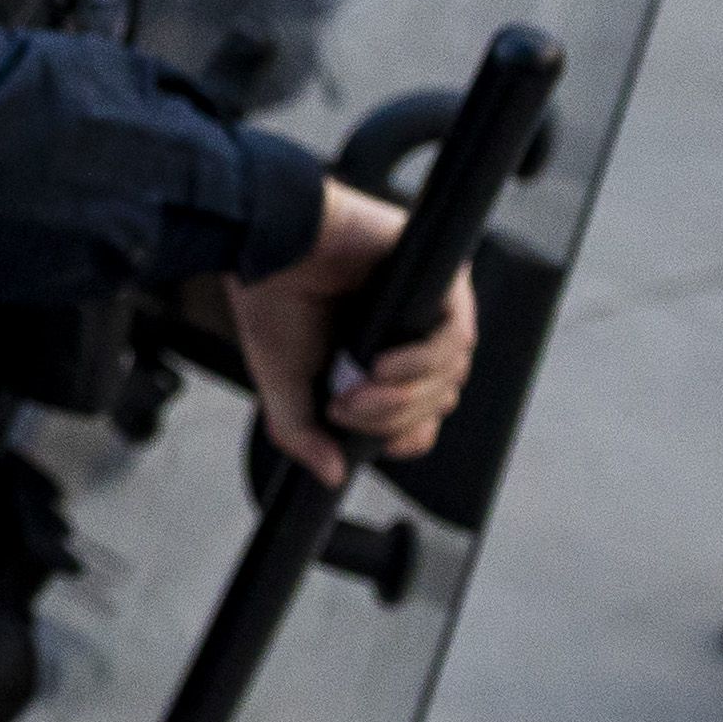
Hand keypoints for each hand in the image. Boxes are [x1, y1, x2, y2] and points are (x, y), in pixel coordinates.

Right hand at [225, 182, 479, 486]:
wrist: (266, 245)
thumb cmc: (273, 301)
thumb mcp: (282, 386)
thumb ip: (303, 434)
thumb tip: (331, 476)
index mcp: (380, 360)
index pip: (422, 417)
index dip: (399, 435)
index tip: (357, 434)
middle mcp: (409, 336)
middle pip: (437, 400)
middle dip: (391, 417)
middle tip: (342, 408)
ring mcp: (427, 308)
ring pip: (450, 374)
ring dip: (404, 394)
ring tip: (359, 389)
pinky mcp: (440, 279)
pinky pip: (457, 334)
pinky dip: (424, 360)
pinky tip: (383, 365)